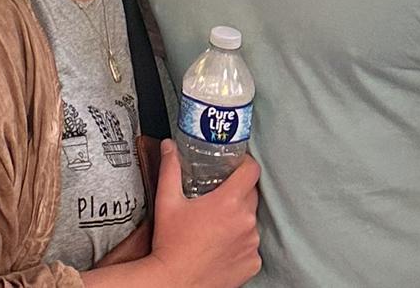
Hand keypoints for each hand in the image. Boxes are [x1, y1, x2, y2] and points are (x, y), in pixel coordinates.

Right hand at [148, 141, 260, 287]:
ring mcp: (251, 245)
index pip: (252, 170)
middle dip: (238, 191)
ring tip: (217, 225)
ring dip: (239, 219)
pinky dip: (241, 243)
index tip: (236, 165)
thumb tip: (169, 146)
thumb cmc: (171, 244)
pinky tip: (222, 245)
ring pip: (251, 221)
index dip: (245, 163)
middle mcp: (245, 222)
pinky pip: (252, 246)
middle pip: (252, 194)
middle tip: (219, 195)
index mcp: (229, 202)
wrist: (174, 283)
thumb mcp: (167, 201)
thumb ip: (170, 168)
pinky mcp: (252, 264)